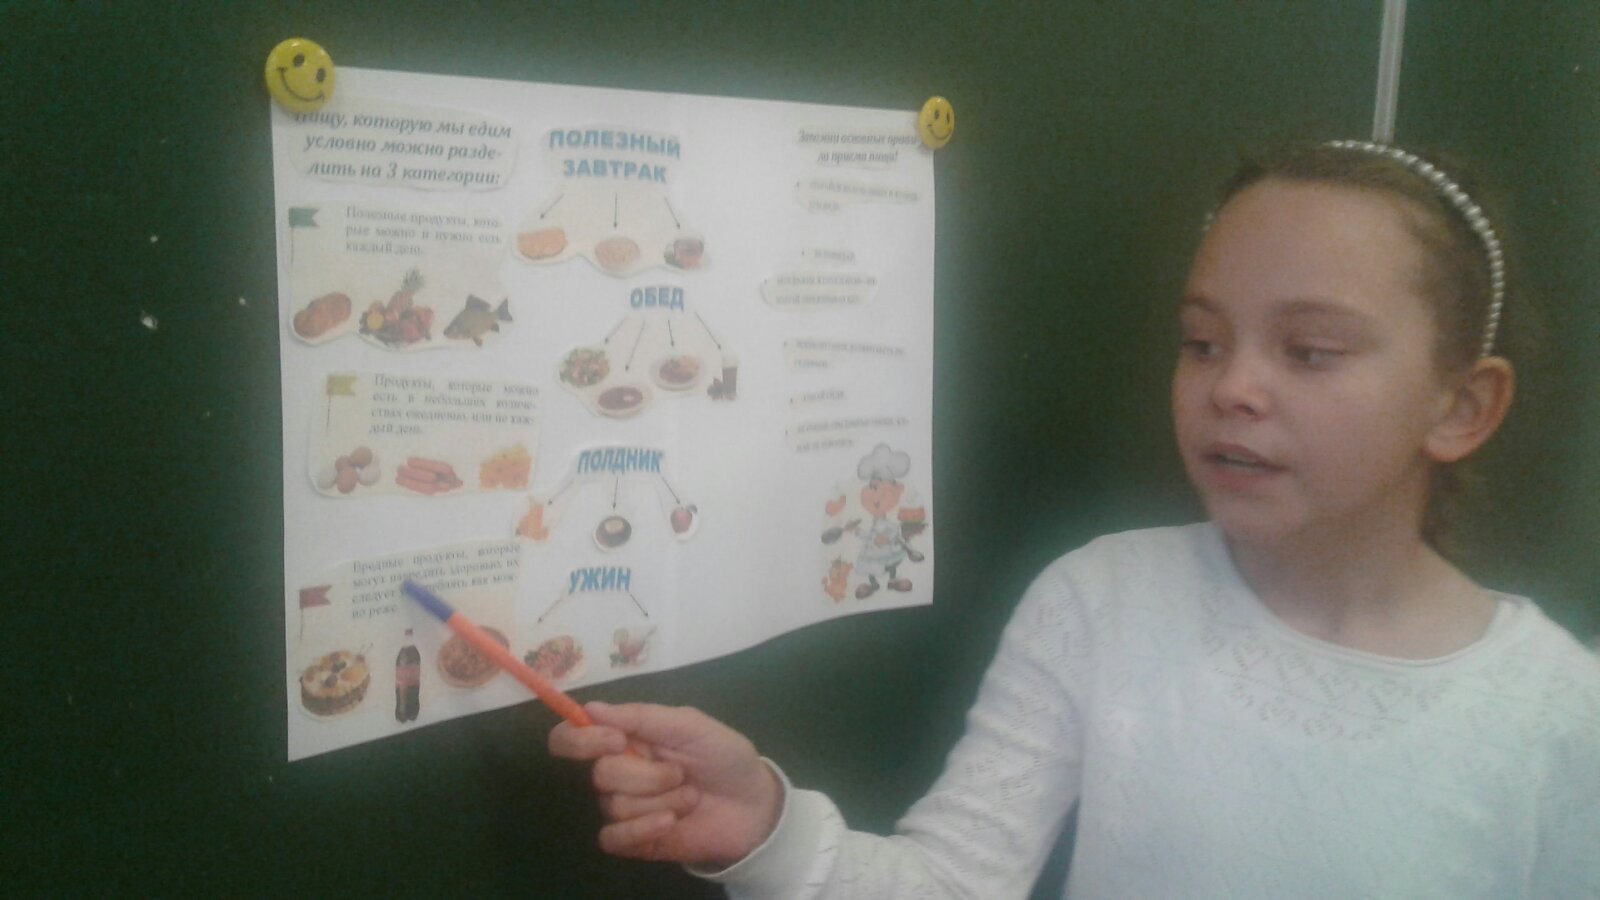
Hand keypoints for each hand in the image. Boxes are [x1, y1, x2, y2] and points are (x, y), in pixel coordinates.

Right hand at [548, 702, 782, 866]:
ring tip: (690, 797)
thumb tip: (590, 707)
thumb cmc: (724, 757)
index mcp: (627, 738)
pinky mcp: (633, 841)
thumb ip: (642, 716)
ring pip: (613, 806)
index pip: (573, 737)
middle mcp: (619, 772)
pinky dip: (642, 830)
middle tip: (681, 773)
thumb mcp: (691, 726)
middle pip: (600, 775)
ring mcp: (624, 808)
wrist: (753, 806)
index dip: (582, 739)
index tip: (617, 740)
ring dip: (660, 801)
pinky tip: (670, 822)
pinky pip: (612, 838)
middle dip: (647, 775)